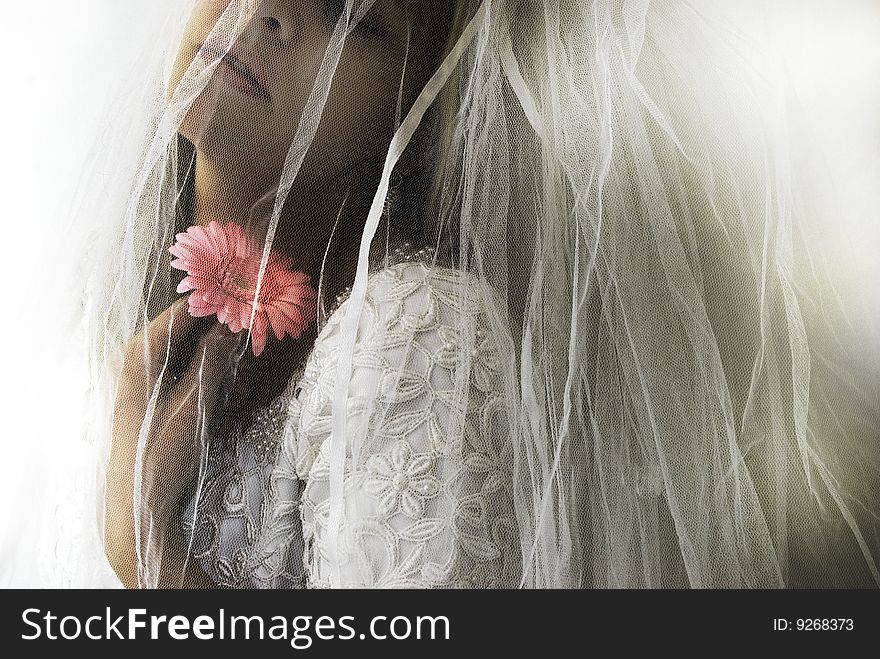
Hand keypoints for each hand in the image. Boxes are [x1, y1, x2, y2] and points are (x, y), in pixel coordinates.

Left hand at [104, 297, 242, 586]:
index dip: (217, 305)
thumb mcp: (195, 403)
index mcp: (136, 354)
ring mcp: (132, 379)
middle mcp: (129, 359)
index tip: (248, 301)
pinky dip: (201, 378)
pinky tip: (228, 393)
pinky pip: (175, 375)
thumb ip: (213, 359)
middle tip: (253, 341)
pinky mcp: (139, 397)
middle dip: (220, 337)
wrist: (134, 504)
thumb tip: (232, 325)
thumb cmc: (160, 453)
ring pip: (182, 354)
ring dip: (215, 361)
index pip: (182, 312)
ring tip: (245, 377)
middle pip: (182, 332)